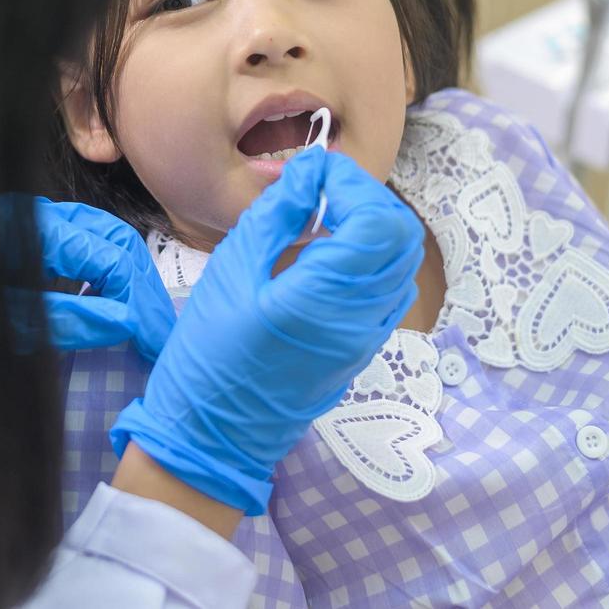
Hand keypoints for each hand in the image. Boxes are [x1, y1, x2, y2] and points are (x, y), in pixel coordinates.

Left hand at [33, 198, 174, 361]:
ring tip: (148, 320)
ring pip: (112, 238)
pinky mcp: (46, 233)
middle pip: (121, 240)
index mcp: (40, 229)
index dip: (140, 304)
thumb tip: (128, 322)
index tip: (153, 344)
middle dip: (146, 289)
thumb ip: (69, 320)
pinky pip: (93, 244)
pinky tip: (120, 302)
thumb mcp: (11, 321)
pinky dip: (113, 272)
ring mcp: (49, 220)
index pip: (113, 260)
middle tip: (159, 334)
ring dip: (136, 279)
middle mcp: (49, 215)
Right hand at [109, 149, 423, 513]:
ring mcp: (367, 338)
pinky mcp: (361, 349)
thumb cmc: (209, 356)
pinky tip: (326, 253)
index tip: (312, 171)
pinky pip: (387, 290)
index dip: (351, 183)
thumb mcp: (230, 272)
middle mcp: (361, 319)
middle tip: (320, 188)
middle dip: (366, 199)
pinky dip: (369, 258)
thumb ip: (275, 217)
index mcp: (325, 298)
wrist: (213, 438)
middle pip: (400, 238)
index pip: (377, 222)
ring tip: (322, 215)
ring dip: (371, 226)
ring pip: (399, 264)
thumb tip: (308, 176)